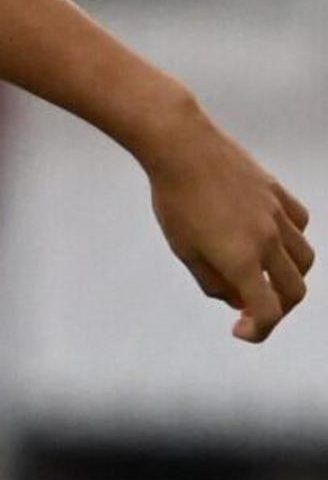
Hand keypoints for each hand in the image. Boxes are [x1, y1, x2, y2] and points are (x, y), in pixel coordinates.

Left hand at [143, 114, 309, 341]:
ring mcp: (278, 215)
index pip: (267, 310)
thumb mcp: (184, 250)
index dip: (259, 330)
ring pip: (304, 260)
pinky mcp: (279, 194)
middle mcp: (268, 240)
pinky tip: (270, 243)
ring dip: (288, 278)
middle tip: (252, 311)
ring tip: (262, 277)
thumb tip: (237, 300)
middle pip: (293, 291)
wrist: (183, 148)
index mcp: (242, 259)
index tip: (241, 331)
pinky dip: (291, 244)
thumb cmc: (174, 200)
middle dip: (277, 309)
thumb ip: (212, 281)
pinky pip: (300, 228)